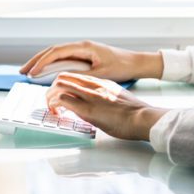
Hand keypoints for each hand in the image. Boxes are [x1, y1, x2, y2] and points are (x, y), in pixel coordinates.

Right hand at [20, 40, 162, 81]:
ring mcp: (81, 49)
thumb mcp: (100, 73)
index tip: (32, 72)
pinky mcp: (83, 55)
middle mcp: (80, 45)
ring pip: (55, 54)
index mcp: (83, 47)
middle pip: (52, 51)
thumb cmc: (122, 67)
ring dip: (41, 62)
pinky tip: (44, 71)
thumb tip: (62, 78)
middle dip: (36, 60)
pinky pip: (62, 58)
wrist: (135, 63)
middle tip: (22, 71)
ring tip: (28, 71)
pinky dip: (51, 64)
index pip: (57, 52)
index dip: (42, 62)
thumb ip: (81, 74)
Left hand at [46, 73, 167, 140]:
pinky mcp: (87, 109)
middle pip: (63, 77)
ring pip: (59, 86)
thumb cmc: (135, 112)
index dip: (63, 84)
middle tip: (51, 101)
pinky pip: (63, 100)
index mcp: (101, 81)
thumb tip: (96, 103)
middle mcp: (93, 84)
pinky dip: (56, 105)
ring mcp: (89, 95)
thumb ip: (105, 95)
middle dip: (52, 89)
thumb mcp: (118, 96)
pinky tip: (57, 112)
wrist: (143, 117)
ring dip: (50, 97)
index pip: (74, 76)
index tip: (60, 94)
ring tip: (51, 108)